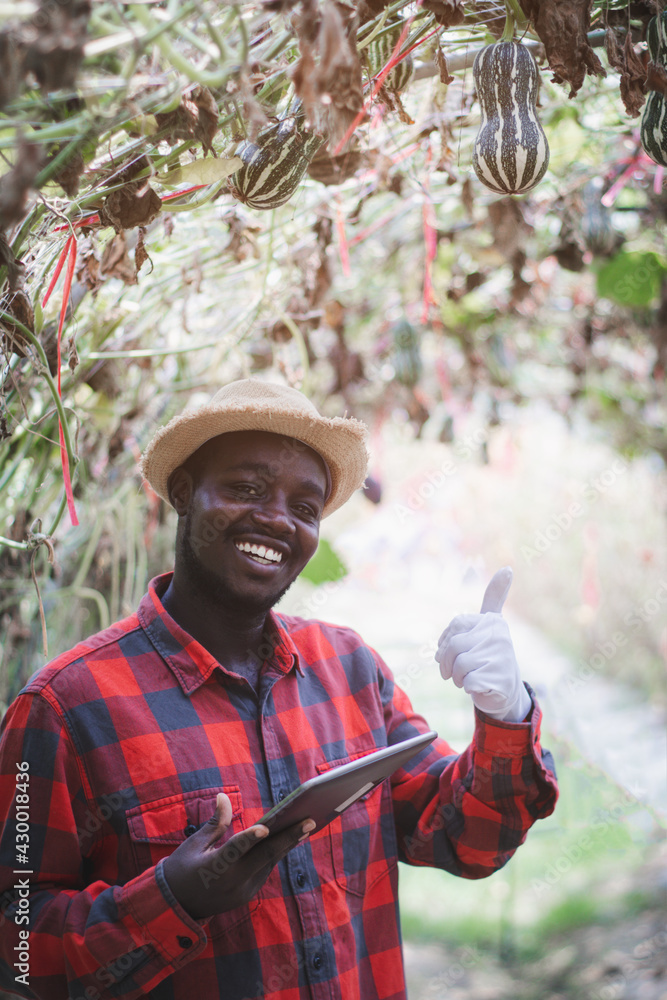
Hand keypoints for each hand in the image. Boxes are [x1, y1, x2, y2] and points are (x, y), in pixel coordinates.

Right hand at [162, 792, 314, 919]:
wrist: (177, 907)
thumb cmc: (182, 868)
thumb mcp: (193, 844)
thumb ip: (215, 823)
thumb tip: (223, 796)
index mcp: (214, 868)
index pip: (235, 850)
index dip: (249, 838)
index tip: (265, 827)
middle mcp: (232, 882)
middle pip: (264, 857)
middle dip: (289, 837)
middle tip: (310, 820)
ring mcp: (243, 891)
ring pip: (269, 862)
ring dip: (287, 843)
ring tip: (307, 822)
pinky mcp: (248, 894)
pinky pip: (265, 869)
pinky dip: (276, 852)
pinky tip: (291, 835)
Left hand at [434, 567, 531, 722]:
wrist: (504, 692)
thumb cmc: (489, 656)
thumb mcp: (489, 625)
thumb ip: (494, 598)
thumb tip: (508, 568)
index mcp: (493, 621)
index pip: (456, 625)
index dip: (446, 641)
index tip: (456, 650)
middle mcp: (499, 634)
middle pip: (454, 646)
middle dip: (448, 663)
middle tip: (456, 670)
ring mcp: (501, 656)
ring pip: (459, 665)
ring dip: (458, 677)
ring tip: (470, 677)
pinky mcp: (499, 677)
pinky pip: (468, 681)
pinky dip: (468, 688)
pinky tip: (481, 686)